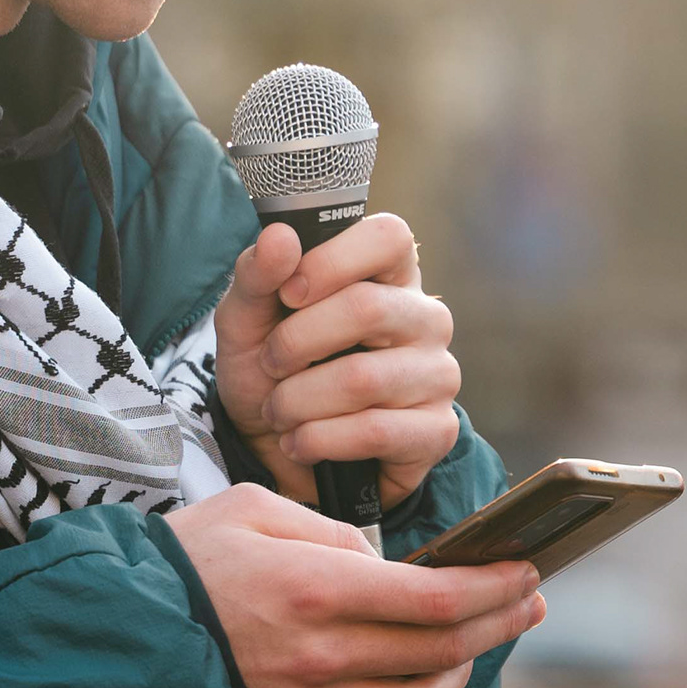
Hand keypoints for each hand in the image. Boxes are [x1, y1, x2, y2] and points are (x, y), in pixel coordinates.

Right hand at [158, 484, 541, 687]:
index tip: (524, 569)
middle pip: (443, 648)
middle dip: (500, 621)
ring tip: (493, 630)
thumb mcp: (252, 507)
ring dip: (469, 663)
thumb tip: (381, 560)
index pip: (433, 600)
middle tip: (532, 596)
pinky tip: (438, 663)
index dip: (492, 588)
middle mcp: (323, 653)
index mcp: (315, 589)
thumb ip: (330, 530)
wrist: (116, 637)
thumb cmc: (182, 562)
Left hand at [215, 215, 462, 512]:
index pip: (387, 236)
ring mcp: (439, 374)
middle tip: (270, 365)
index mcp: (389, 274)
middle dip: (296, 342)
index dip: (331, 261)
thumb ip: (257, 275)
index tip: (288, 294)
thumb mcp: (247, 320)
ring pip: (362, 379)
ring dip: (298, 401)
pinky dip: (318, 440)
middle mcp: (427, 317)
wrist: (277, 451)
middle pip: (367, 308)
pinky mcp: (438, 430)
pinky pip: (374, 432)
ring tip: (279, 412)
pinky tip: (300, 442)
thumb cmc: (273, 370)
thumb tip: (280, 236)